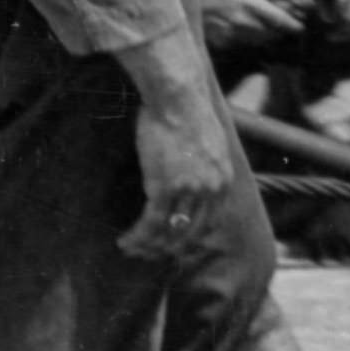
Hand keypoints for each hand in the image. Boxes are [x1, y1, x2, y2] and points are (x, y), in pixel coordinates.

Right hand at [123, 33, 247, 267]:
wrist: (179, 96)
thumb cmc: (186, 110)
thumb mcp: (206, 143)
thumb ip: (203, 164)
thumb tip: (189, 171)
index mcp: (223, 181)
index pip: (208, 223)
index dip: (187, 238)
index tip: (171, 244)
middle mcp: (211, 191)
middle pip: (190, 234)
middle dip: (167, 249)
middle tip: (148, 254)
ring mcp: (190, 191)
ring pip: (168, 232)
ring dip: (148, 246)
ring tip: (132, 249)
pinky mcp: (165, 187)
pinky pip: (151, 222)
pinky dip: (137, 236)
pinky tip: (126, 241)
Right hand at [188, 0, 308, 65]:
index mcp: (251, 2)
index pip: (280, 18)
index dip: (293, 24)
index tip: (301, 26)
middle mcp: (244, 20)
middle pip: (272, 32)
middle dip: (282, 30)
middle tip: (290, 25)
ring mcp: (233, 33)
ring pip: (260, 39)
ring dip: (269, 35)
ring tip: (270, 27)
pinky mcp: (223, 41)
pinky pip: (244, 43)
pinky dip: (251, 38)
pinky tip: (248, 30)